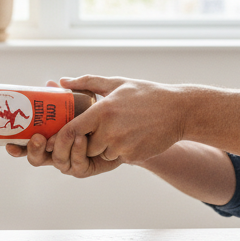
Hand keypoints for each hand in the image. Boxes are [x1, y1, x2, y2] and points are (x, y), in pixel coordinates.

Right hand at [4, 79, 123, 176]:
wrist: (125, 126)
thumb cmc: (101, 113)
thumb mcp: (83, 99)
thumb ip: (67, 92)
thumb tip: (51, 83)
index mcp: (50, 138)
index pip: (28, 145)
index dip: (17, 147)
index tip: (8, 143)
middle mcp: (58, 152)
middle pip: (37, 159)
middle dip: (33, 150)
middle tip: (37, 137)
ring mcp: (71, 161)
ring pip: (57, 162)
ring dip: (58, 147)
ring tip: (63, 135)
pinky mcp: (86, 168)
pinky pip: (77, 164)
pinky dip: (77, 150)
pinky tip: (81, 138)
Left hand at [45, 75, 185, 166]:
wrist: (179, 111)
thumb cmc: (146, 95)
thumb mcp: (118, 83)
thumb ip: (87, 82)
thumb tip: (62, 82)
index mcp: (103, 110)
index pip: (71, 130)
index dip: (62, 136)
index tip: (61, 137)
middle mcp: (110, 130)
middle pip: (85, 146)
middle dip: (89, 141)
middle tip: (101, 128)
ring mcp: (122, 146)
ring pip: (101, 154)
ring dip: (106, 147)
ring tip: (122, 129)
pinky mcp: (133, 156)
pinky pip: (117, 159)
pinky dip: (121, 151)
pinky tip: (133, 136)